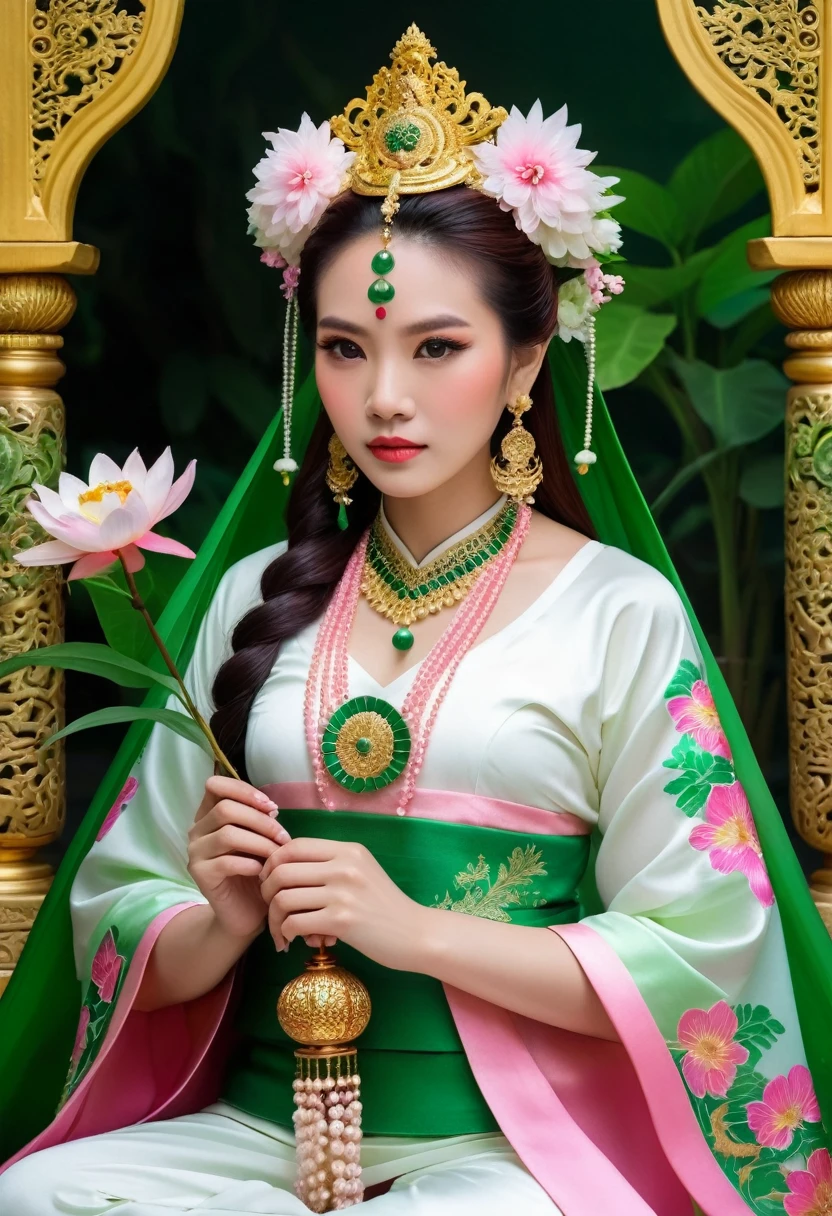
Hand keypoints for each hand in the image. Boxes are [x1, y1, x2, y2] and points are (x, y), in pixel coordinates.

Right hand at [187, 775, 288, 939]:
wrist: (244, 913)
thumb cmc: (255, 871)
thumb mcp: (259, 839)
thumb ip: (258, 820)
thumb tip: (271, 809)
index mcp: (208, 815)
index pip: (215, 786)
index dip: (244, 790)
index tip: (272, 807)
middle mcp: (196, 831)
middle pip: (225, 809)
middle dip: (260, 820)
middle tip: (283, 837)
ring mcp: (195, 853)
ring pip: (227, 834)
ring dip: (260, 842)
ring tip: (277, 854)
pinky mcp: (200, 875)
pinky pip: (226, 862)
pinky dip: (250, 863)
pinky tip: (263, 871)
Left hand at [259, 838, 424, 969]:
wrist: (416, 934)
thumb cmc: (385, 907)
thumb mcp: (362, 873)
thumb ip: (330, 867)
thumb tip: (284, 870)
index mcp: (348, 850)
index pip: (294, 846)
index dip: (272, 863)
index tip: (270, 882)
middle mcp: (344, 866)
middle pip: (281, 871)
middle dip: (266, 892)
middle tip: (271, 910)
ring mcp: (343, 892)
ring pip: (283, 898)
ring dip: (274, 919)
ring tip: (281, 932)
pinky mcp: (341, 920)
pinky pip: (294, 923)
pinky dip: (286, 934)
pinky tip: (291, 942)